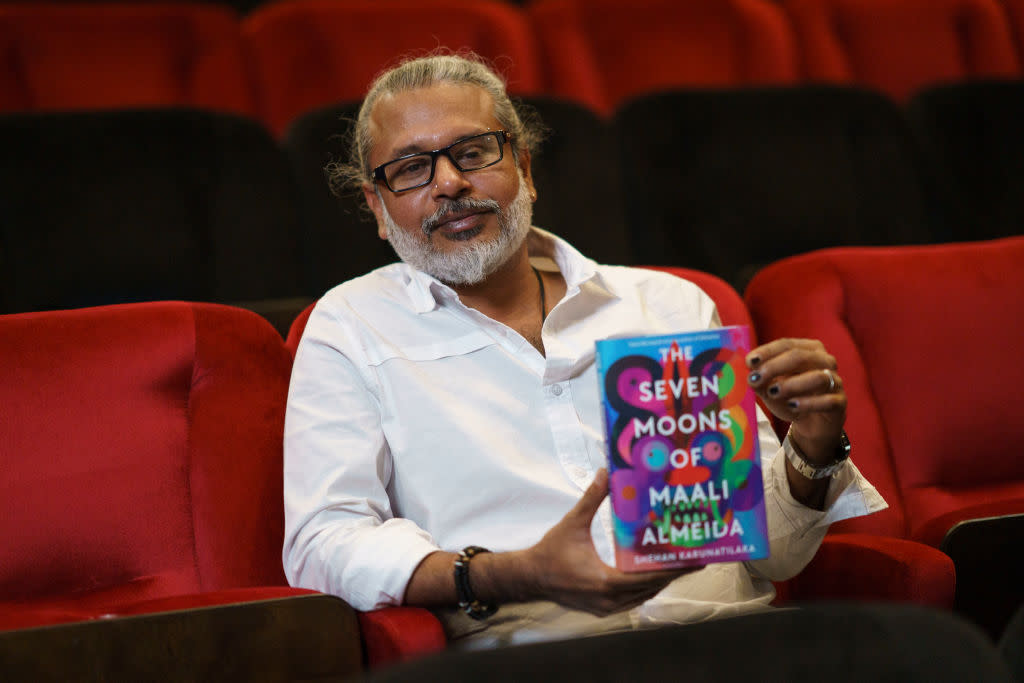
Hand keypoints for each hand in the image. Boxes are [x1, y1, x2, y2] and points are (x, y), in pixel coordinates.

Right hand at [524, 468, 701, 615]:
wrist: (530, 578)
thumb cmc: (550, 552)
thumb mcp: (572, 523)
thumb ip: (591, 498)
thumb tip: (606, 473)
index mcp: (605, 582)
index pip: (649, 578)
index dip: (674, 569)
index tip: (695, 560)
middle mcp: (610, 600)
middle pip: (652, 588)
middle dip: (674, 573)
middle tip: (695, 558)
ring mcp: (606, 608)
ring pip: (644, 596)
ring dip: (661, 581)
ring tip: (680, 564)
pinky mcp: (602, 609)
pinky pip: (632, 600)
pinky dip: (645, 588)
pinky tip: (654, 574)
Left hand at [746, 338, 846, 463]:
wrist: (812, 423)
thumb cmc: (790, 398)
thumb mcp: (770, 388)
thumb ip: (760, 380)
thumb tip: (749, 373)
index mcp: (808, 349)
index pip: (787, 344)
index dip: (767, 352)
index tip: (749, 362)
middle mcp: (825, 361)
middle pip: (801, 357)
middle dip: (775, 366)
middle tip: (756, 378)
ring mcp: (836, 381)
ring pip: (817, 377)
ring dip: (792, 384)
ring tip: (772, 392)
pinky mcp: (840, 402)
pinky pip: (828, 401)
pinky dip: (809, 403)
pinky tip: (793, 405)